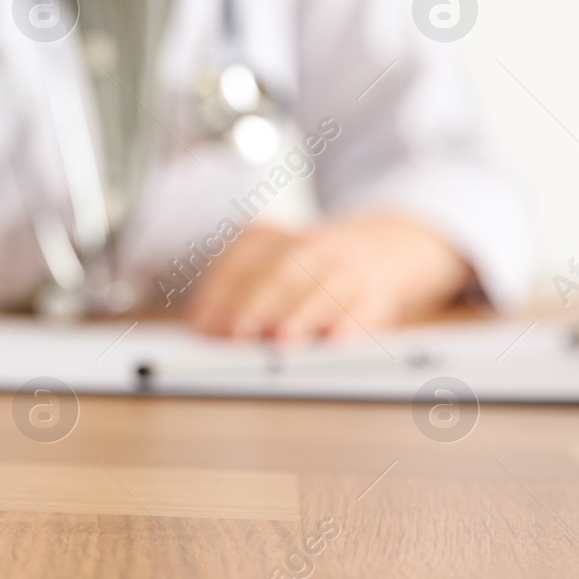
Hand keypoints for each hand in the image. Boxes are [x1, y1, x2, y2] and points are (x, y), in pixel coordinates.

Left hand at [184, 216, 470, 342]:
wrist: (376, 249)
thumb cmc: (303, 271)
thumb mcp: (264, 266)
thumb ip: (233, 293)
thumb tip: (201, 328)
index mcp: (268, 236)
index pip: (238, 263)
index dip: (219, 295)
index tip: (202, 325)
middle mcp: (307, 246)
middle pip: (278, 274)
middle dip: (255, 306)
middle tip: (235, 335)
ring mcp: (343, 267)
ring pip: (320, 289)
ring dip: (300, 316)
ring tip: (281, 340)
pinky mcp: (373, 294)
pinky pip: (362, 308)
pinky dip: (348, 324)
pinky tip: (334, 341)